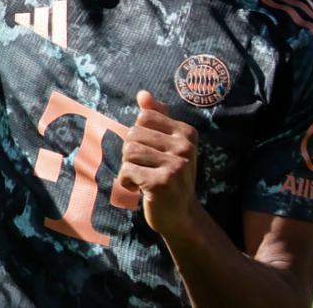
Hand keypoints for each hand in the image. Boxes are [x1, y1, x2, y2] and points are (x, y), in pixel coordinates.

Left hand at [117, 90, 200, 237]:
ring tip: (140, 178)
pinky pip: (127, 170)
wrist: (182, 217)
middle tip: (144, 168)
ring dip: (128, 167)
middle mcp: (185, 147)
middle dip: (131, 153)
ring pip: (129, 151)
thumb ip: (157, 117)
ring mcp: (175, 165)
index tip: (149, 152)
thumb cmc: (171, 176)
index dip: (139, 134)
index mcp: (187, 133)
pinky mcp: (161, 183)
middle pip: (134, 134)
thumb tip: (143, 94)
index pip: (145, 116)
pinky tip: (137, 189)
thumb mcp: (168, 145)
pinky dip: (125, 181)